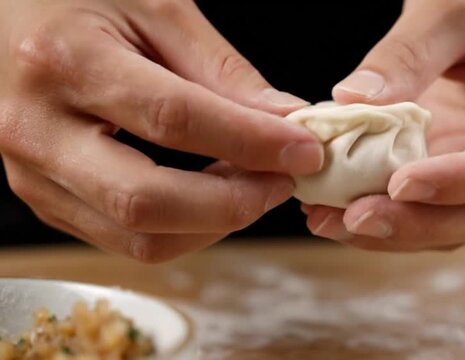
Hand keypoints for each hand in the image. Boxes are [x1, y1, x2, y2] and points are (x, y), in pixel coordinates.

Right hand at [0, 0, 322, 261]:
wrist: (8, 16)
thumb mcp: (157, 11)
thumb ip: (223, 72)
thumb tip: (286, 122)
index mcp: (65, 61)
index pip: (174, 121)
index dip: (250, 143)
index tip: (305, 151)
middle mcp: (37, 130)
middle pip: (147, 202)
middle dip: (233, 203)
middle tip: (282, 182)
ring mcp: (32, 174)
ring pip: (136, 236)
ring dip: (212, 224)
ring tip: (252, 186)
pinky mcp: (43, 197)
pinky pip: (122, 238)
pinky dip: (182, 228)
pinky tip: (210, 196)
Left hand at [304, 0, 464, 250]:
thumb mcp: (452, 5)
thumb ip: (407, 53)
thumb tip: (353, 101)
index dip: (461, 181)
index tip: (399, 185)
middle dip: (422, 223)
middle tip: (353, 219)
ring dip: (401, 231)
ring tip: (334, 221)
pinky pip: (446, 212)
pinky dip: (399, 217)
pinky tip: (348, 211)